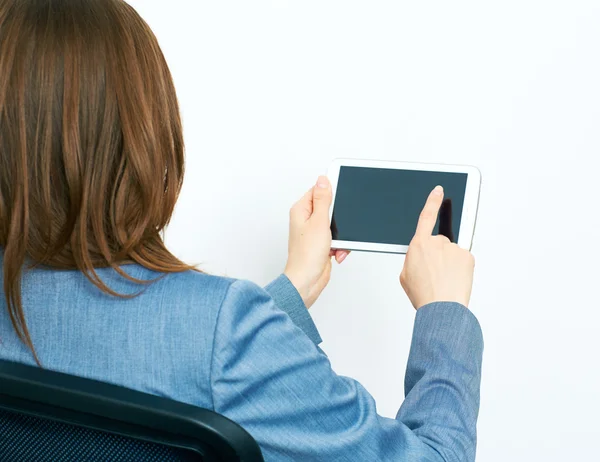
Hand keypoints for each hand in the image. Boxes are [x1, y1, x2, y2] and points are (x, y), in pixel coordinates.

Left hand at [284, 176, 349, 307]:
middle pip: (330, 208)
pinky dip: (339, 246)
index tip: (339, 200)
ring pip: (336, 224)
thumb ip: (323, 200)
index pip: (318, 191)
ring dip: (340, 235)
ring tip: (334, 244)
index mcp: (301, 210)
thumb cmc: (306, 255)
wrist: (307, 281)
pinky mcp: (321, 244)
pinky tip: (335, 253)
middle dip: (338, 219)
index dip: (331, 194)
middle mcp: (305, 220)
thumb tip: (323, 180)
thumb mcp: (318, 222)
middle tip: (335, 226)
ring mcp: (314, 233)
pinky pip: (337, 238)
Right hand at [400, 186, 474, 309]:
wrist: (442, 306)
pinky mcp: (467, 256)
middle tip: (435, 274)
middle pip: (439, 242)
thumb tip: (421, 257)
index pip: (426, 216)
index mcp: (418, 244)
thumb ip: (413, 260)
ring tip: (444, 280)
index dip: (432, 201)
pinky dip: (460, 269)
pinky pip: (462, 259)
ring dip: (449, 263)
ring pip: (451, 252)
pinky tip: (454, 280)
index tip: (439, 191)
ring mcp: (454, 248)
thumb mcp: (405, 276)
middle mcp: (437, 242)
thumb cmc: (424, 294)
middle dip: (438, 255)